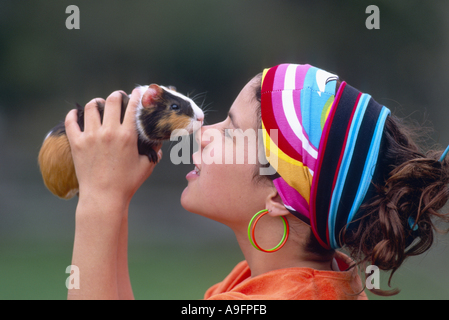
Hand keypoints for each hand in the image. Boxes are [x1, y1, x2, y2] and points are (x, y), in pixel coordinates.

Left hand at [65, 88, 161, 205]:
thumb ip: (154, 152)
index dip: (136, 96)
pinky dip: (73, 115)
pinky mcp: (76, 143)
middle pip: (112, 101)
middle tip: (119, 97)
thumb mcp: (146, 166)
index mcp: (127, 136)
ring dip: (97, 103)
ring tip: (100, 104)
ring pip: (92, 107)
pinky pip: (71, 122)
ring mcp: (91, 136)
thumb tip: (158, 145)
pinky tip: (77, 113)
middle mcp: (108, 132)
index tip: (137, 92)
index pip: (132, 107)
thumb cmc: (127, 184)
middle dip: (117, 95)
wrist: (104, 197)